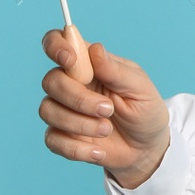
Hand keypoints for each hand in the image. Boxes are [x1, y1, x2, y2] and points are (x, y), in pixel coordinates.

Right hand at [39, 26, 170, 188]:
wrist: (147, 148)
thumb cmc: (145, 110)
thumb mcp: (140, 88)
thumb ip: (116, 70)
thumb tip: (95, 49)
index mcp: (89, 65)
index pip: (59, 43)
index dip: (56, 45)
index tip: (69, 59)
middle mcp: (71, 85)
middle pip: (51, 81)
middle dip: (77, 97)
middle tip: (108, 109)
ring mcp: (64, 111)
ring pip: (48, 110)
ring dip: (79, 124)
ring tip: (107, 129)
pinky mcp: (62, 137)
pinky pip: (53, 140)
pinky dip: (77, 148)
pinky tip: (99, 151)